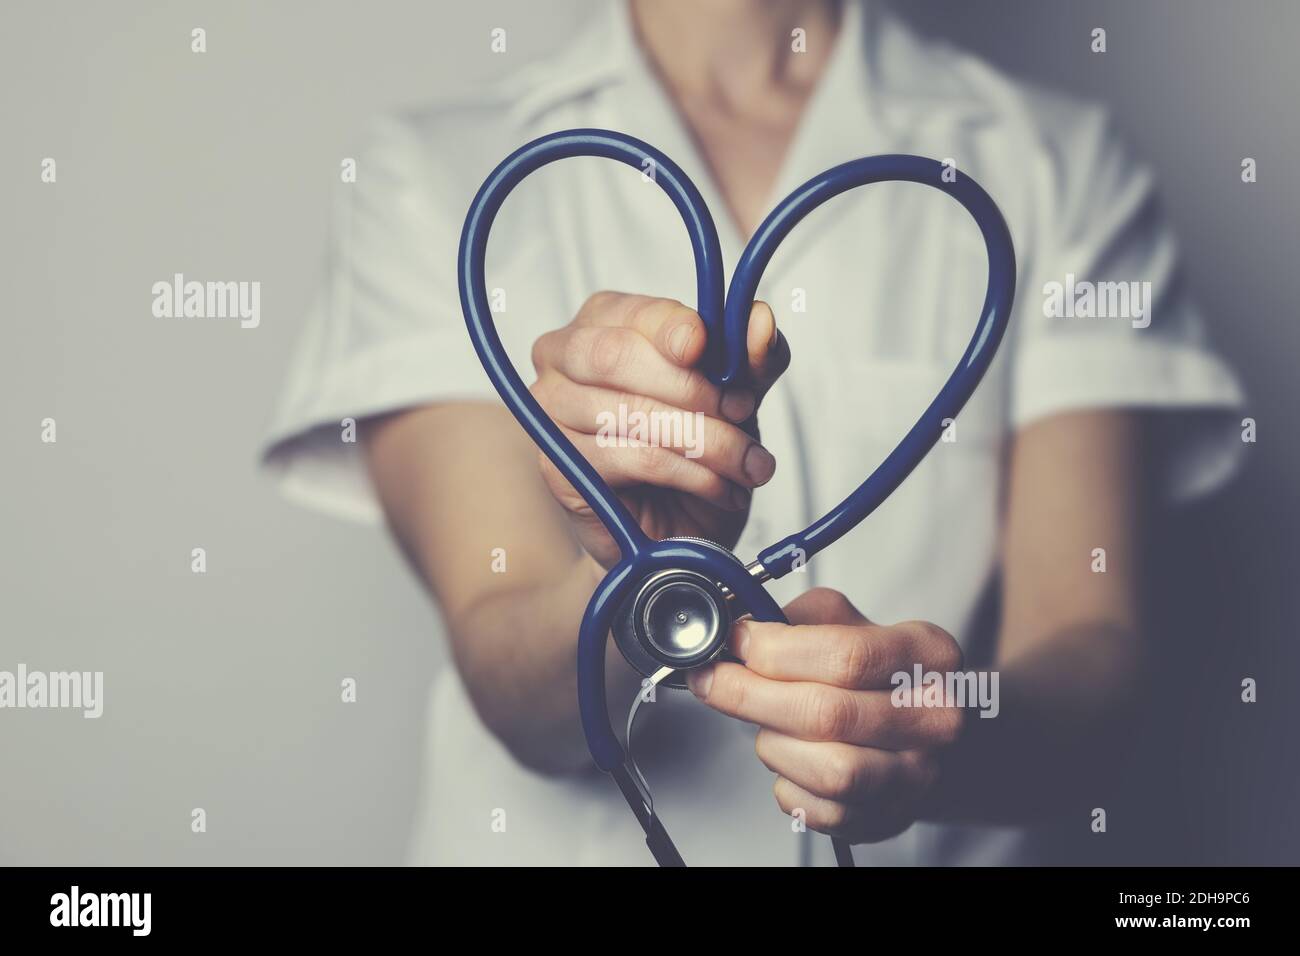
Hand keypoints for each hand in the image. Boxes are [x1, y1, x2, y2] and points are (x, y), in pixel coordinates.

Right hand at [529, 291, 789, 568]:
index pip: (635, 313)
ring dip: (706, 440)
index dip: (676, 330)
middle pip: (616, 356)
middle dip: (692, 388)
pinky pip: (633, 460)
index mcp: (605, 320)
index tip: (711, 351)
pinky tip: (720, 487)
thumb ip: (752, 357)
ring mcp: (551, 411)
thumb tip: (759, 319)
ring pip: (631, 413)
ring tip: (747, 464)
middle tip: (742, 414)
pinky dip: (691, 474)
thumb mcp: (737, 395)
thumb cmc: (697, 448)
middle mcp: (562, 356)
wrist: (679, 528)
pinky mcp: (556, 465)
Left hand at [686, 588, 964, 842]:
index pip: (847, 656)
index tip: (737, 642)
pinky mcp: (887, 817)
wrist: (923, 733)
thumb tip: (737, 626)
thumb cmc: (881, 675)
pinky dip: (786, 782)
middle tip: (714, 680)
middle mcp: (933, 719)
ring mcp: (915, 775)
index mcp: (928, 657)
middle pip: (828, 713)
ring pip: (825, 769)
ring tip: (767, 723)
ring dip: (774, 744)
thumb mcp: (854, 624)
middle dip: (751, 695)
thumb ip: (799, 619)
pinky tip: (789, 758)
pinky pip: (816, 808)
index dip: (777, 650)